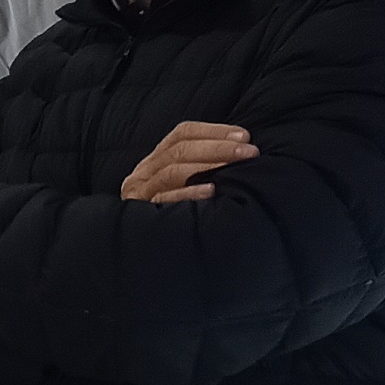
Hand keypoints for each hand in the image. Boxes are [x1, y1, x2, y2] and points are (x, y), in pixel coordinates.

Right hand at [121, 121, 257, 204]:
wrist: (136, 252)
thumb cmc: (173, 216)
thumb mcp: (181, 185)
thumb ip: (200, 168)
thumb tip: (241, 150)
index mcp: (156, 160)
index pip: (183, 134)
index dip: (214, 131)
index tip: (243, 136)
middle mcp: (145, 172)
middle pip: (180, 150)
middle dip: (218, 147)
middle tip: (248, 151)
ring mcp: (141, 192)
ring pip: (172, 171)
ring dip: (207, 165)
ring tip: (234, 165)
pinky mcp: (141, 214)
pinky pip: (165, 199)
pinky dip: (188, 193)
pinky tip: (211, 190)